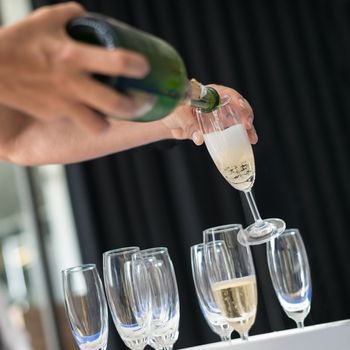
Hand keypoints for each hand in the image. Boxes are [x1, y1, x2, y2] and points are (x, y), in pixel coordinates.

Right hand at [0, 2, 149, 132]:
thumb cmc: (19, 42)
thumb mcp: (46, 20)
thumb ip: (72, 16)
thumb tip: (90, 19)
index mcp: (74, 55)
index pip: (118, 62)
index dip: (137, 66)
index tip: (144, 68)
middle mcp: (73, 82)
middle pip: (116, 104)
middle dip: (135, 107)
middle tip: (138, 102)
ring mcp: (63, 103)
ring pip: (98, 125)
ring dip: (107, 121)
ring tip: (108, 114)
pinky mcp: (54, 114)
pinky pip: (77, 121)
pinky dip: (84, 118)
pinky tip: (82, 109)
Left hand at [161, 84, 257, 144]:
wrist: (168, 123)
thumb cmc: (172, 111)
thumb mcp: (178, 115)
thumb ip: (189, 125)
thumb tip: (200, 139)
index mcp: (208, 93)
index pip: (227, 93)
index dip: (236, 99)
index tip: (241, 107)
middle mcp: (217, 103)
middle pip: (236, 106)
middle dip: (245, 114)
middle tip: (248, 125)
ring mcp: (219, 116)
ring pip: (237, 120)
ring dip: (247, 128)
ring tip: (252, 138)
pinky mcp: (218, 128)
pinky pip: (231, 132)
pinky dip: (240, 137)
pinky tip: (248, 142)